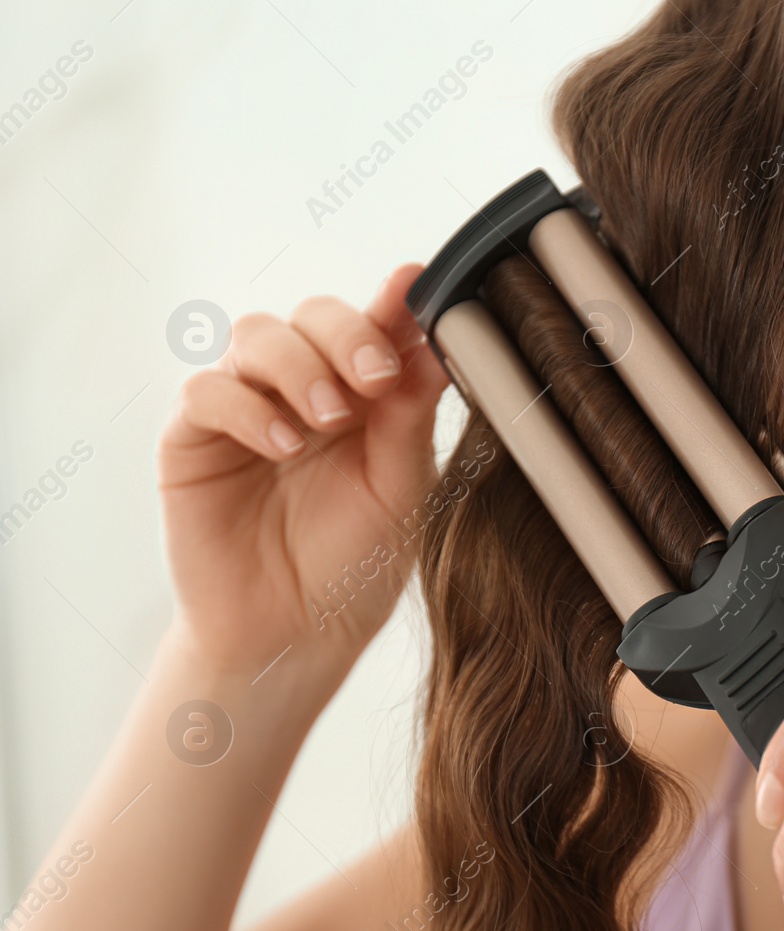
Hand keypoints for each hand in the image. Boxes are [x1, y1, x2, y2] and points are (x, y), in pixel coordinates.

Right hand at [157, 264, 449, 680]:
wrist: (296, 636)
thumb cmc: (356, 565)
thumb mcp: (400, 490)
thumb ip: (410, 416)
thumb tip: (433, 341)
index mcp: (365, 396)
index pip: (375, 327)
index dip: (393, 302)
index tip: (413, 286)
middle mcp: (305, 390)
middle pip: (312, 314)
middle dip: (347, 333)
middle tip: (375, 379)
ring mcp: (247, 408)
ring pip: (256, 336)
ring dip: (299, 367)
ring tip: (329, 421)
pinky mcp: (194, 440)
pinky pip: (207, 391)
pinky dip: (247, 407)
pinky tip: (283, 446)